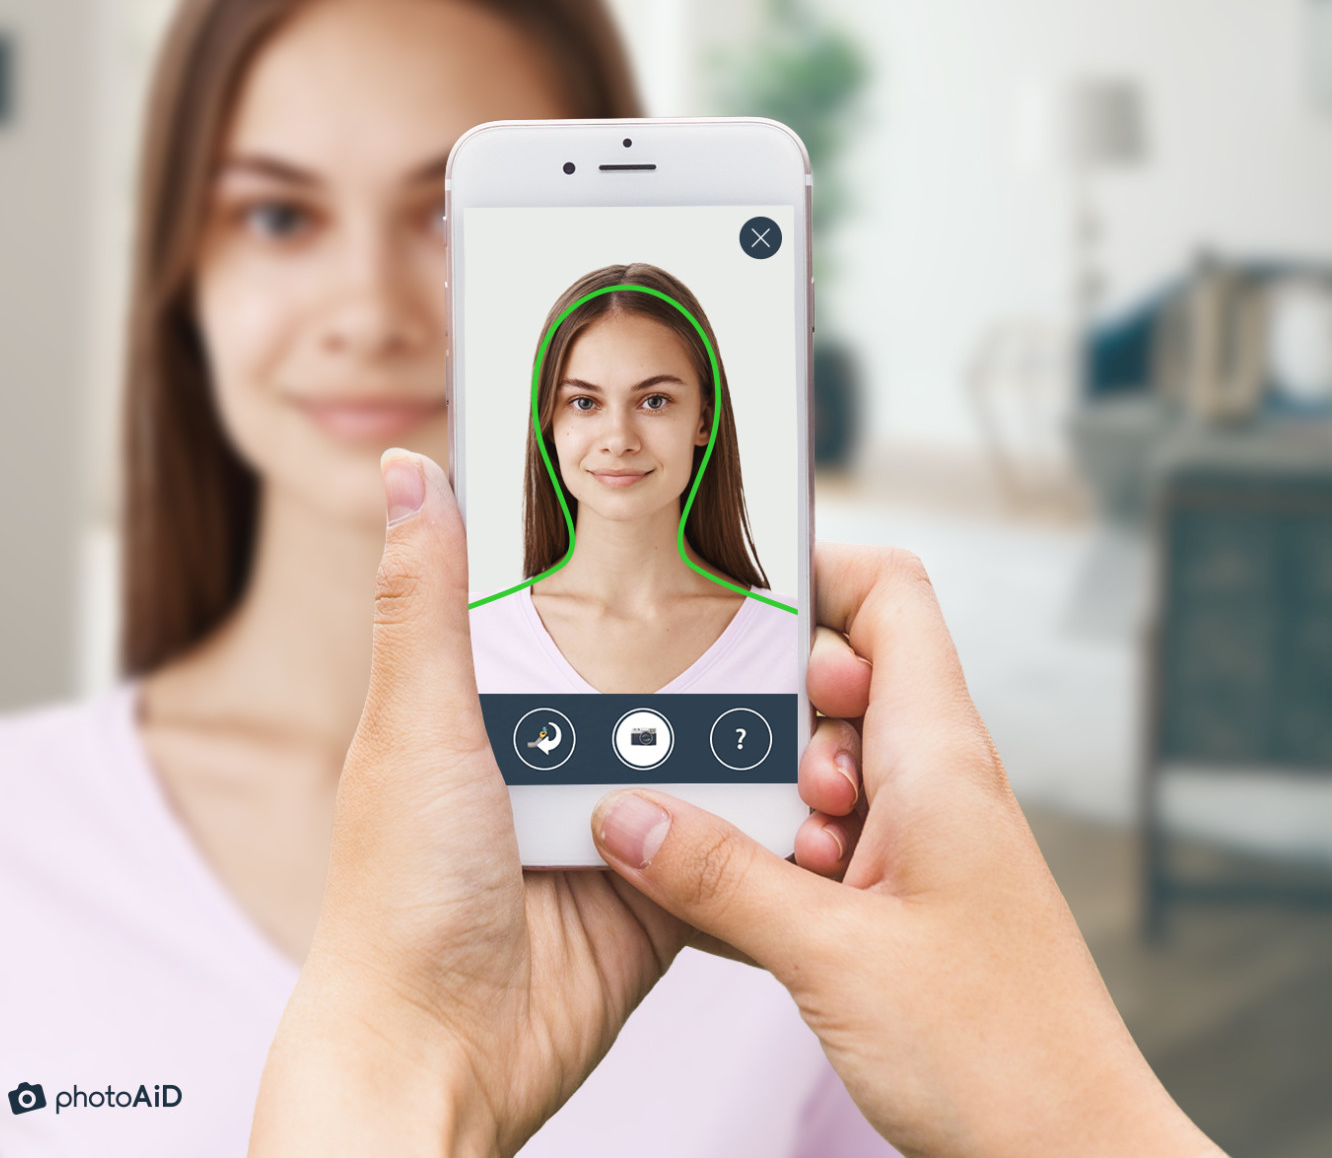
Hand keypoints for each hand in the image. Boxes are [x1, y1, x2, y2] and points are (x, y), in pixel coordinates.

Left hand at [249, 452, 861, 1155]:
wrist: (444, 1055)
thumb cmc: (400, 895)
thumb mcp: (416, 722)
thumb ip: (425, 599)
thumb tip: (409, 472)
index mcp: (497, 691)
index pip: (579, 595)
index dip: (642, 552)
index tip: (711, 503)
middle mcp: (558, 741)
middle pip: (663, 661)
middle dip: (734, 635)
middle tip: (810, 606)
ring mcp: (616, 807)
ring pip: (710, 736)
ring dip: (767, 723)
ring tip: (836, 690)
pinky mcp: (663, 873)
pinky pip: (732, 824)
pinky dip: (773, 807)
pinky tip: (820, 777)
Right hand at [591, 546, 1225, 1157]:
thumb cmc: (1004, 1059)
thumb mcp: (834, 958)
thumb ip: (720, 879)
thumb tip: (628, 816)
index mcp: (937, 757)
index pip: (888, 596)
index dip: (813, 572)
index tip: (726, 598)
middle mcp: (930, 779)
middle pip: (833, 673)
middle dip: (761, 709)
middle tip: (714, 761)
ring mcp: (915, 835)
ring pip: (816, 758)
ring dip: (762, 795)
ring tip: (741, 852)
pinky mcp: (896, 890)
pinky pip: (818, 832)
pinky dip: (771, 851)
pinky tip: (740, 900)